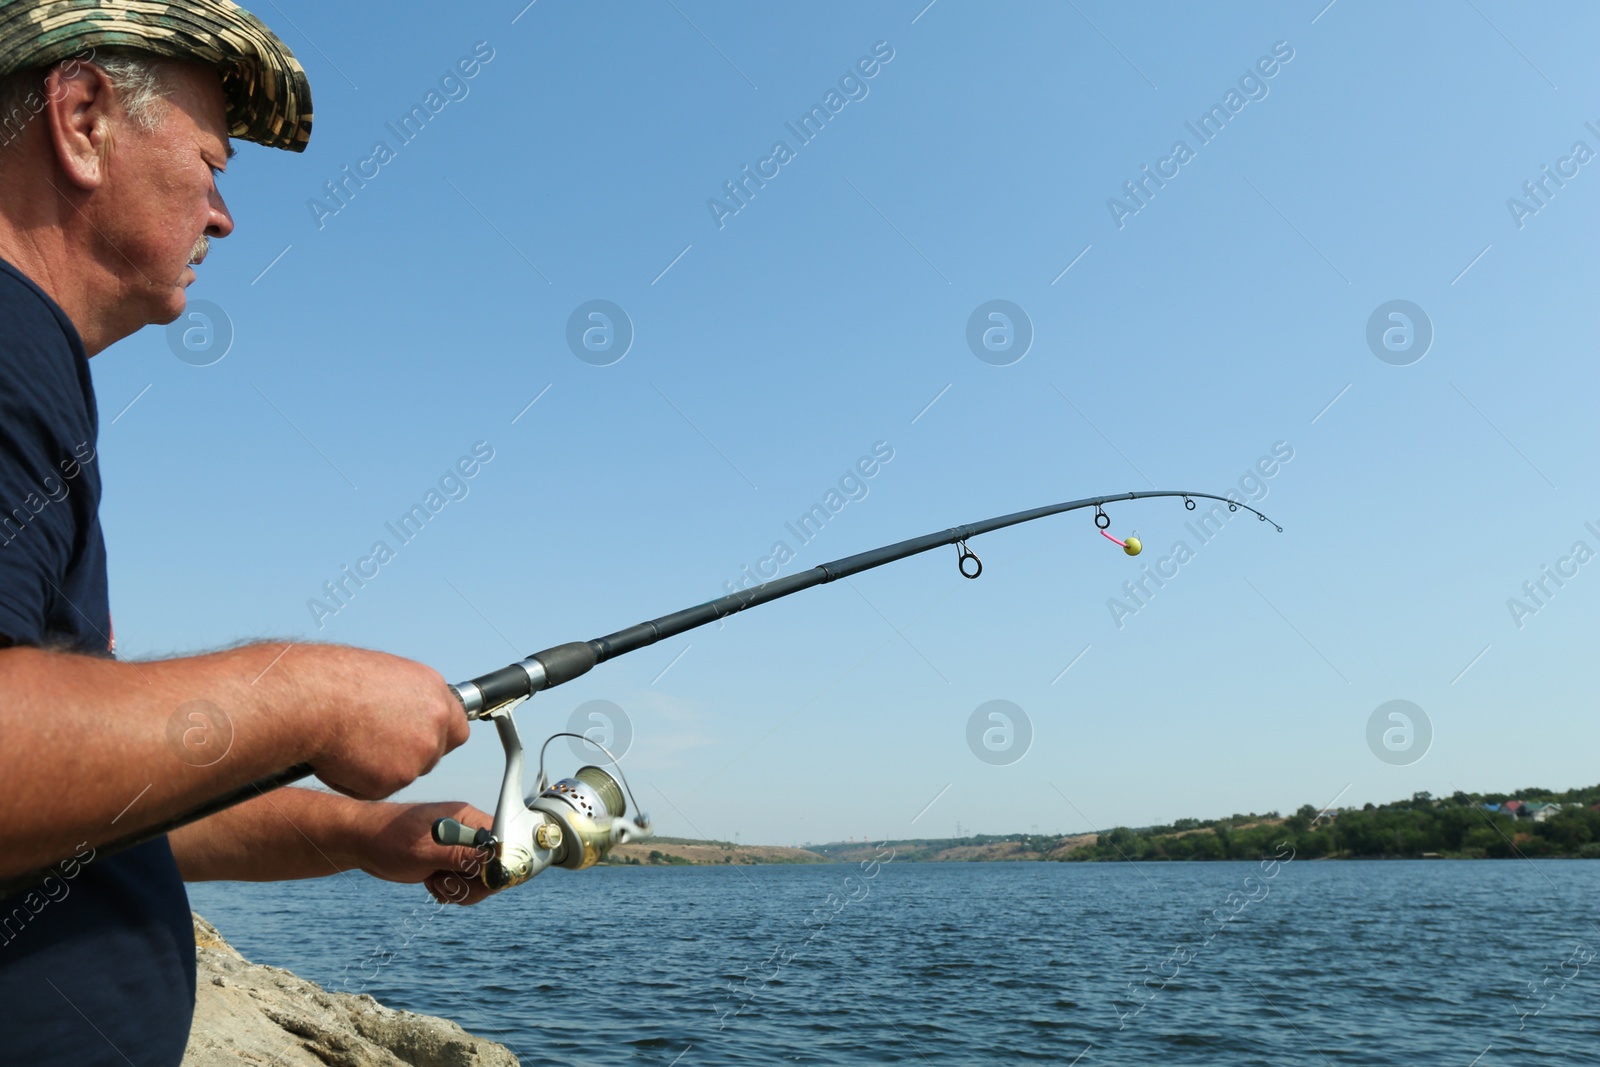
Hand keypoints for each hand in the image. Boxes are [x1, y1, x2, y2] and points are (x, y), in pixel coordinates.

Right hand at [295, 646, 471, 799]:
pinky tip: (340, 758)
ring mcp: (418, 754)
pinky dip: (358, 781)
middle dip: (410, 755)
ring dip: (381, 768)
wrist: (311, 699)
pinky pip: (378, 789)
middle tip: (374, 745)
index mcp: (434, 692)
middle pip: (433, 753)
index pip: (457, 726)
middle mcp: (435, 723)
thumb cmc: (335, 681)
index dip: (438, 736)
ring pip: (405, 773)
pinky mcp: (395, 779)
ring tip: (350, 743)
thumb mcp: (385, 676)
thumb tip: (407, 712)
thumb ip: (408, 699)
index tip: (422, 739)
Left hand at [347, 800, 496, 904]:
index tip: (484, 882)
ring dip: (460, 889)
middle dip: (475, 884)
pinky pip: (464, 883)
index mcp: (467, 819)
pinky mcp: (449, 861)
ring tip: (435, 884)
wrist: (360, 842)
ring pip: (479, 879)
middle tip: (447, 885)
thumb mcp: (424, 851)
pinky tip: (432, 884)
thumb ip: (460, 856)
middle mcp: (468, 832)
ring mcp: (459, 847)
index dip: (499, 865)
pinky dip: (451, 891)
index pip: (502, 842)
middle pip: (494, 865)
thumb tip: (494, 861)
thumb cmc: (388, 838)